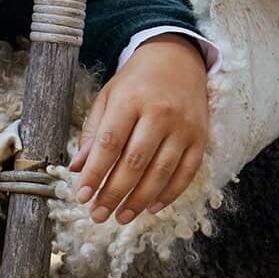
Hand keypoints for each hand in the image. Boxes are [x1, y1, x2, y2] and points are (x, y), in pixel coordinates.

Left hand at [70, 34, 210, 223]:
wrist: (177, 61)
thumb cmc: (135, 83)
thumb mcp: (107, 98)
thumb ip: (92, 133)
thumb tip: (77, 168)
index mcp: (130, 100)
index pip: (109, 143)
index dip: (95, 172)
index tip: (82, 195)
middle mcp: (160, 113)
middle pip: (135, 161)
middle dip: (114, 193)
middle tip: (99, 214)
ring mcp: (184, 127)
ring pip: (162, 171)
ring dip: (140, 199)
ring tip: (121, 216)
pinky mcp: (201, 137)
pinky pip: (187, 172)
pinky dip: (170, 193)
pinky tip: (152, 207)